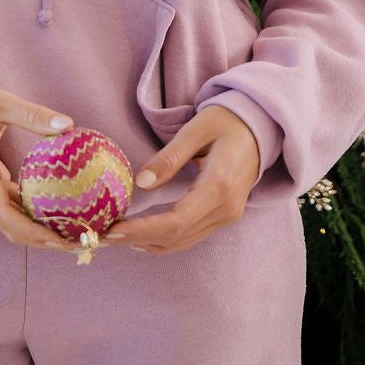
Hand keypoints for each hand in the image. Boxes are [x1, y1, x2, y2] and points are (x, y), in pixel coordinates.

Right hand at [0, 65, 81, 252]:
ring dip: (32, 227)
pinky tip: (49, 205)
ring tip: (67, 228)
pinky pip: (2, 202)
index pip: (1, 214)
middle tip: (74, 241)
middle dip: (38, 238)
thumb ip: (32, 114)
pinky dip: (24, 210)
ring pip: (4, 216)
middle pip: (6, 225)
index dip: (30, 231)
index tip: (58, 239)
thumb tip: (69, 125)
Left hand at [100, 106, 261, 254]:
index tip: (113, 230)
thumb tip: (141, 182)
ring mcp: (228, 216)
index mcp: (219, 187)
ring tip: (117, 236)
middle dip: (138, 238)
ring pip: (184, 241)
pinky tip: (144, 236)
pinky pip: (192, 235)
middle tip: (104, 235)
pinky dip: (166, 239)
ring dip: (150, 242)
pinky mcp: (225, 215)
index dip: (142, 230)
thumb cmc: (226, 121)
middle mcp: (226, 209)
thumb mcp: (196, 130)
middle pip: (177, 236)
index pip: (176, 221)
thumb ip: (169, 157)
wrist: (260, 127)